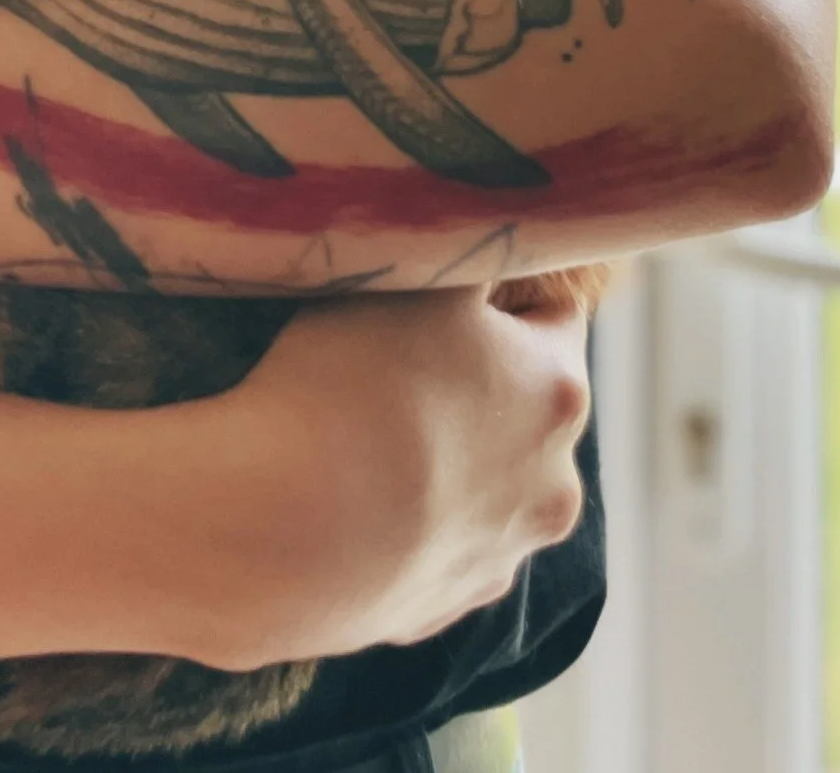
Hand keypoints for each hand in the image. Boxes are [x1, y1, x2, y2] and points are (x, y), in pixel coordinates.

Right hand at [189, 288, 590, 665]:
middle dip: (478, 379)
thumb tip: (495, 227)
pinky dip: (406, 520)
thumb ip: (469, 249)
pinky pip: (432, 545)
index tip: (443, 286)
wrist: (280, 528)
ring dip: (447, 457)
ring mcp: (498, 558)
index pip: (554, 315)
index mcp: (559, 392)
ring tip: (364, 434)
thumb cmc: (352, 383)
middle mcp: (554, 485)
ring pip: (484, 485)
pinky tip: (349, 497)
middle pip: (524, 408)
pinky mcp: (441, 612)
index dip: (499, 292)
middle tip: (397, 356)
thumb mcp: (414, 277)